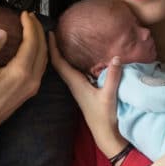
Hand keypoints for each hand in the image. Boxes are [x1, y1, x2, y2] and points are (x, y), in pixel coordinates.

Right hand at [0, 12, 47, 134]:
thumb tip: (2, 32)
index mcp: (20, 73)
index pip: (32, 42)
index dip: (30, 25)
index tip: (24, 13)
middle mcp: (31, 80)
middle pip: (42, 49)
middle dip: (38, 29)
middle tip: (30, 16)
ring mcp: (32, 87)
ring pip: (44, 59)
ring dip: (40, 40)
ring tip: (33, 27)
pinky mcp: (30, 91)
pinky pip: (40, 67)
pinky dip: (39, 52)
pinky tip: (33, 46)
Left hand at [48, 32, 125, 156]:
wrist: (105, 134)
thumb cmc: (105, 117)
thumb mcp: (109, 95)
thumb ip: (113, 76)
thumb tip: (115, 57)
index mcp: (75, 83)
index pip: (59, 63)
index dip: (53, 47)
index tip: (48, 32)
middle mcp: (73, 84)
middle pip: (58, 63)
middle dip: (53, 47)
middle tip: (52, 31)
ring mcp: (77, 88)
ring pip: (65, 68)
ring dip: (61, 54)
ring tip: (61, 39)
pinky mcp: (83, 90)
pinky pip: (73, 72)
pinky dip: (71, 61)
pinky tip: (76, 55)